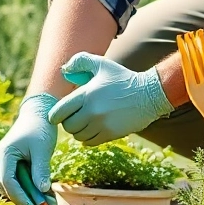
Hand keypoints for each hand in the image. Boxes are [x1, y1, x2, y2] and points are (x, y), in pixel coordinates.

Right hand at [0, 93, 59, 204]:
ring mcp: (5, 160)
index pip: (7, 182)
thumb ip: (40, 170)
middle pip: (6, 187)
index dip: (21, 198)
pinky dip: (29, 187)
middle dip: (22, 199)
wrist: (39, 112)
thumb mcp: (42, 149)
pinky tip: (44, 191)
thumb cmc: (40, 127)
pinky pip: (17, 179)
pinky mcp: (12, 162)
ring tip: (47, 201)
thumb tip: (42, 190)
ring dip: (27, 194)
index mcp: (4, 154)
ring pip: (11, 185)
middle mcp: (0, 158)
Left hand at [48, 52, 172, 146]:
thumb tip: (64, 70)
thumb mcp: (102, 64)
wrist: (148, 94)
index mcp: (86, 94)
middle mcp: (91, 111)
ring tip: (86, 123)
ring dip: (79, 131)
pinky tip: (93, 130)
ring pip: (78, 136)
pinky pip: (90, 142)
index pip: (59, 112)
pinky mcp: (110, 134)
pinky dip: (88, 138)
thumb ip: (80, 61)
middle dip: (69, 122)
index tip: (58, 115)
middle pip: (68, 126)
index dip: (55, 115)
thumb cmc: (123, 78)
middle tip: (75, 117)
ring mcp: (101, 124)